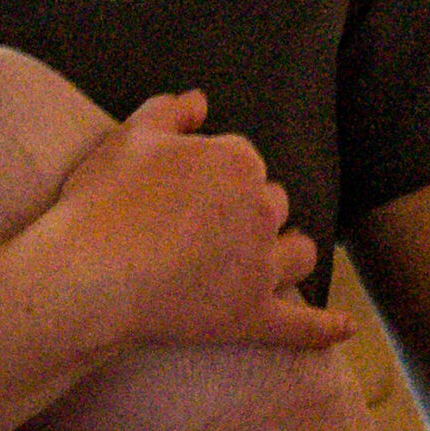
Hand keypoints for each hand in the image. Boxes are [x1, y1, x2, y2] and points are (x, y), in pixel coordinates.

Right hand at [31, 92, 353, 352]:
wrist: (85, 276)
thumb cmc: (101, 203)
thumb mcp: (128, 138)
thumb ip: (169, 112)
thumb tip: (201, 100)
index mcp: (237, 161)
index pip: (244, 161)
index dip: (215, 178)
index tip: (187, 195)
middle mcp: (261, 209)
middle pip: (272, 205)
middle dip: (250, 214)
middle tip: (208, 231)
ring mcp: (261, 265)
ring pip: (299, 253)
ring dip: (288, 254)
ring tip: (269, 262)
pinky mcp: (253, 316)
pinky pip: (301, 325)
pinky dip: (324, 328)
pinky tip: (344, 330)